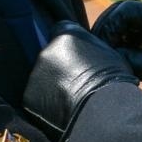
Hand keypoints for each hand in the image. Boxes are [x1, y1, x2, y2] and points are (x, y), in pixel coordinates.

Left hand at [23, 23, 138, 141]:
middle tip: (74, 81)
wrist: (104, 110)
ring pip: (41, 78)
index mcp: (66, 35)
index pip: (59, 31)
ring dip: (51, 85)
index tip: (74, 57)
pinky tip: (62, 111)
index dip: (66, 45)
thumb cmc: (113, 81)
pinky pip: (36, 98)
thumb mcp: (107, 53)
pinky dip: (46, 104)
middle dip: (58, 67)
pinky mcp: (29, 97)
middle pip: (49, 56)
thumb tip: (85, 52)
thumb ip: (89, 47)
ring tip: (70, 99)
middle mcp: (46, 51)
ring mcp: (35, 74)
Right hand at [94, 0, 141, 110]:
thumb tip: (107, 56)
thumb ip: (135, 60)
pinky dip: (126, 51)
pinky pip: (136, 42)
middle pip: (124, 16)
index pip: (127, 10)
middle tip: (99, 53)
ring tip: (109, 61)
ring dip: (116, 43)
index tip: (99, 46)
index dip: (108, 25)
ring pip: (128, 30)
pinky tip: (121, 65)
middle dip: (108, 32)